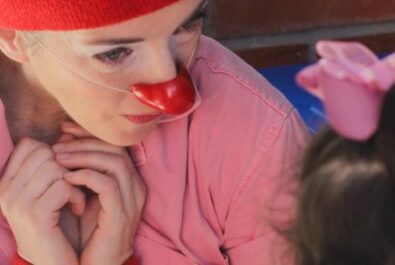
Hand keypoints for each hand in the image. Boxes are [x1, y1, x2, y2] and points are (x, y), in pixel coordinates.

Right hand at [0, 138, 84, 264]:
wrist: (55, 262)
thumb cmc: (57, 224)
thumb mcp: (50, 191)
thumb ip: (54, 164)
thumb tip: (68, 133)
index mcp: (6, 182)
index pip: (30, 144)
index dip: (55, 152)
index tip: (65, 171)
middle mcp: (6, 190)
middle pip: (45, 152)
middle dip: (66, 167)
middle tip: (73, 186)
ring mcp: (17, 202)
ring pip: (55, 167)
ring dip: (74, 182)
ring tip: (75, 198)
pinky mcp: (34, 215)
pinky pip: (64, 186)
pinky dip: (77, 196)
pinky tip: (77, 208)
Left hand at [53, 122, 145, 264]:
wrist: (99, 264)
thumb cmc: (91, 232)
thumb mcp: (89, 196)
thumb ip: (84, 171)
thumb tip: (66, 143)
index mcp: (131, 181)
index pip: (116, 146)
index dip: (91, 135)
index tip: (66, 130)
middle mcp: (136, 187)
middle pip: (116, 150)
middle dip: (85, 142)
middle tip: (58, 143)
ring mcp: (132, 200)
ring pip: (114, 163)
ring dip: (83, 156)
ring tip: (58, 158)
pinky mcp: (122, 213)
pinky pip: (107, 184)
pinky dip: (85, 175)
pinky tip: (66, 177)